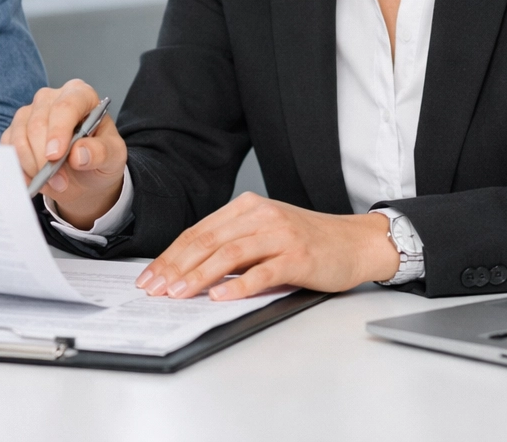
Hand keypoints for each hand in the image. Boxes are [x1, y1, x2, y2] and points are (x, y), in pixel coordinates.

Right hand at [1, 79, 126, 229]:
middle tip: (60, 182)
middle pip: (39, 122)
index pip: (66, 105)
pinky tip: (33, 180)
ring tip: (51, 183)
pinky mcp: (15, 130)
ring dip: (33, 165)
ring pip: (20, 136)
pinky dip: (19, 167)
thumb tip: (79, 154)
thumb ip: (101, 152)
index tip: (55, 156)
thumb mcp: (113, 156)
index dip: (58, 130)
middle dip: (45, 158)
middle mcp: (52, 98)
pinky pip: (9, 147)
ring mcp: (30, 112)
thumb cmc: (99, 157)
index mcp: (80, 95)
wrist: (83, 175)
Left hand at [135, 193, 399, 299]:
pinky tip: (220, 297)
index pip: (198, 231)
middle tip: (155, 289)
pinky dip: (238, 286)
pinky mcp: (298, 256)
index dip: (170, 255)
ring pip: (230, 254)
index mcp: (247, 207)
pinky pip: (262, 271)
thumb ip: (232, 243)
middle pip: (208, 241)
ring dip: (200, 276)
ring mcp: (280, 234)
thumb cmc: (309, 241)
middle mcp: (261, 215)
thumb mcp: (265, 232)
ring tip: (179, 293)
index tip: (150, 277)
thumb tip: (188, 270)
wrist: (356, 242)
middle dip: (176, 267)